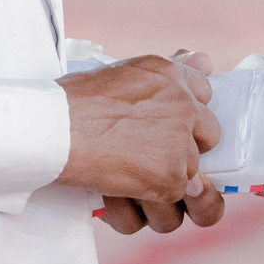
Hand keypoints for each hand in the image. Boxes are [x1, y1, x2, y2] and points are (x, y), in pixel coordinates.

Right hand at [57, 48, 224, 235]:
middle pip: (209, 136)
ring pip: (192, 174)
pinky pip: (172, 200)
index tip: (165, 123)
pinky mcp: (171, 178)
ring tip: (131, 181)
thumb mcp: (123, 72)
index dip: (186, 113)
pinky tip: (118, 193)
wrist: (54, 128)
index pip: (204, 92)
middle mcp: (184, 105)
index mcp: (170, 74)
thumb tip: (206, 60)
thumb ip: (168, 72)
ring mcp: (181, 144)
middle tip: (150, 157)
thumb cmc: (72, 100)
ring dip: (165, 183)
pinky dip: (146, 203)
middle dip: (187, 149)